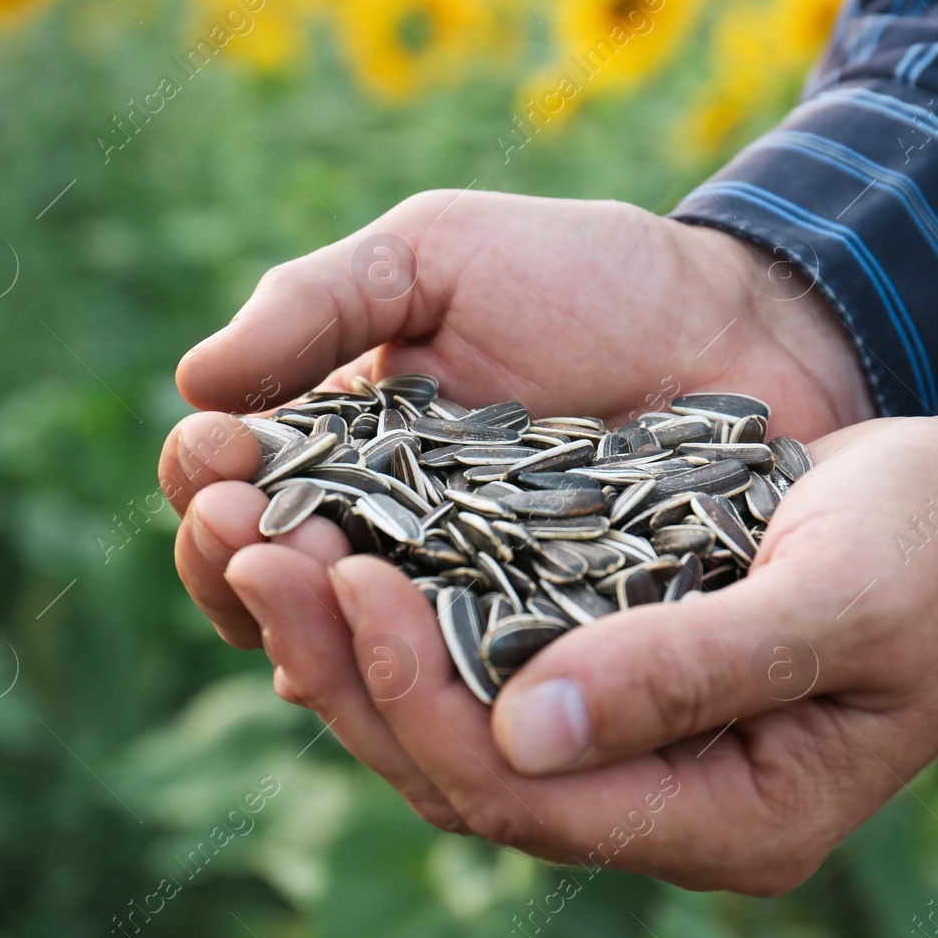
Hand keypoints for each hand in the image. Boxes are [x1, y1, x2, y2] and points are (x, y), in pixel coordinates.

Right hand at [161, 191, 871, 650]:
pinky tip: (400, 662)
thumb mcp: (438, 254)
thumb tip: (194, 380)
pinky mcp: (549, 648)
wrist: (744, 325)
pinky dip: (427, 678)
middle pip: (278, 588)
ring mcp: (470, 601)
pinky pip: (470, 683)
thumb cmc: (589, 276)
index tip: (221, 461)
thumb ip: (321, 301)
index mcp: (348, 451)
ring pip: (360, 651)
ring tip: (313, 578)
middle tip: (249, 530)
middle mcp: (393, 541)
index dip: (213, 488)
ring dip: (313, 627)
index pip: (238, 494)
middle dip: (241, 561)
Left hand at [224, 406, 937, 892]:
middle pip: (467, 771)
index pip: (531, 795)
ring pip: (459, 725)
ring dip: (356, 642)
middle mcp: (668, 805)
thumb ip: (692, 671)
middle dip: (352, 669)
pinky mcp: (618, 680)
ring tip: (264, 543)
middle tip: (253, 553)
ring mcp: (639, 751)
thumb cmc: (934, 550)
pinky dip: (413, 615)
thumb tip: (524, 727)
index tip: (352, 575)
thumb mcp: (836, 601)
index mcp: (731, 817)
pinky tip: (347, 545)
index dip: (425, 696)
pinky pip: (487, 670)